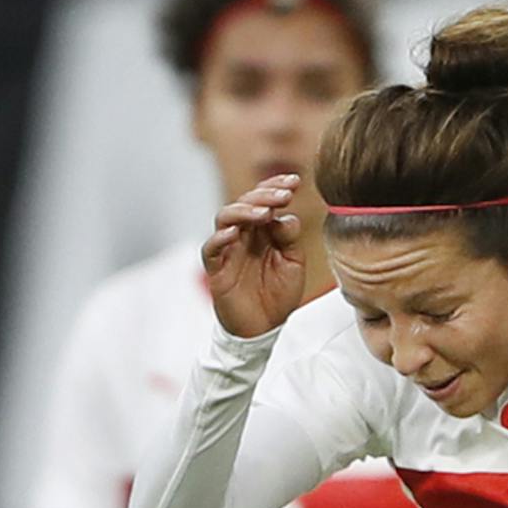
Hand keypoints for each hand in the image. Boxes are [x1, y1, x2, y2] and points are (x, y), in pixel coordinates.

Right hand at [199, 174, 308, 338]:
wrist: (264, 327)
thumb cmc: (278, 293)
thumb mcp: (293, 262)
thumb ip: (289, 237)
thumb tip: (284, 217)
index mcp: (263, 229)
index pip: (265, 199)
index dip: (276, 185)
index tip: (296, 180)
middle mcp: (244, 235)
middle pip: (246, 202)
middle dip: (265, 194)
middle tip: (285, 195)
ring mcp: (229, 250)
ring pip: (225, 218)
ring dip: (244, 211)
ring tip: (264, 212)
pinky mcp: (217, 269)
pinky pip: (211, 249)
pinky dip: (220, 238)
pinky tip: (235, 233)